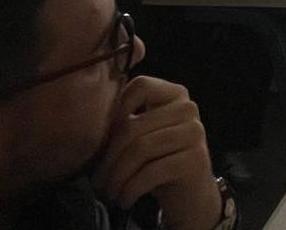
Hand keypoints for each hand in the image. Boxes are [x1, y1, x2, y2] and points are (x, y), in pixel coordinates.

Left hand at [92, 76, 217, 229]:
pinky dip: (131, 189)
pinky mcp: (195, 159)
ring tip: (109, 192)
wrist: (189, 194)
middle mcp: (188, 108)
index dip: (117, 109)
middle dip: (108, 158)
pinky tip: (125, 199)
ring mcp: (194, 132)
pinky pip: (151, 171)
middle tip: (98, 180)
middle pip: (134, 125)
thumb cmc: (159, 162)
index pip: (140, 85)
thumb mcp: (144, 136)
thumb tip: (90, 120)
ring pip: (140, 149)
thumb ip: (127, 120)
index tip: (105, 138)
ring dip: (117, 176)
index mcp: (175, 95)